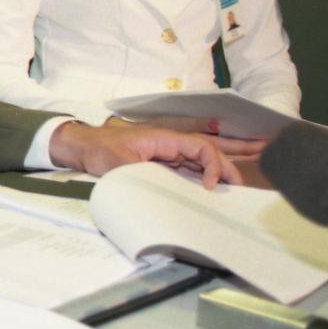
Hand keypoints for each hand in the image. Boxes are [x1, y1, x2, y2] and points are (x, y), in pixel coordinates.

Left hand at [51, 120, 242, 188]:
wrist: (84, 147)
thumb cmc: (100, 150)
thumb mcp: (117, 163)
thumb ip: (140, 173)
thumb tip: (158, 188)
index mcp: (164, 139)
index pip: (200, 147)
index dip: (212, 165)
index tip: (211, 187)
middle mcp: (171, 144)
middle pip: (208, 152)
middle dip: (229, 165)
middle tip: (243, 187)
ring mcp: (168, 154)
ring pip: (202, 160)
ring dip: (221, 171)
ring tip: (238, 187)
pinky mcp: (163, 164)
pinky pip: (190, 169)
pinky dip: (205, 177)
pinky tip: (214, 190)